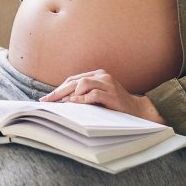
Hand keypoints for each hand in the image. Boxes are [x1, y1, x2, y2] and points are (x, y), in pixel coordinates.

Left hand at [38, 69, 164, 123]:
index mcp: (97, 74)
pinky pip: (93, 94)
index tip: (47, 99)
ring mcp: (108, 84)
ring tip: (61, 104)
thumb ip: (83, 94)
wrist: (138, 111)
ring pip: (82, 83)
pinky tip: (74, 104)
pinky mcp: (112, 94)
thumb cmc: (115, 105)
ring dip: (69, 94)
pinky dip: (82, 99)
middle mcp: (102, 76)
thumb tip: (62, 100)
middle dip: (58, 92)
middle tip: (46, 101)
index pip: (73, 79)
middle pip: (74, 81)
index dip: (59, 89)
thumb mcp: (98, 97)